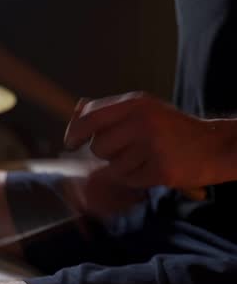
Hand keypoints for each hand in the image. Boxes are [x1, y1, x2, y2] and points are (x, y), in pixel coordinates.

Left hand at [64, 92, 230, 191]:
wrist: (213, 145)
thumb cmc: (170, 128)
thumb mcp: (142, 109)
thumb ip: (108, 110)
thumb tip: (76, 110)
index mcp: (135, 103)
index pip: (89, 117)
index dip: (75, 132)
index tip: (70, 142)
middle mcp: (143, 122)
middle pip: (98, 146)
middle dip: (106, 152)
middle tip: (127, 148)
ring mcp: (153, 146)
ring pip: (112, 166)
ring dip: (123, 166)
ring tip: (144, 157)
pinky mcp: (161, 170)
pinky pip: (128, 180)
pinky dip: (135, 178)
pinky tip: (152, 167)